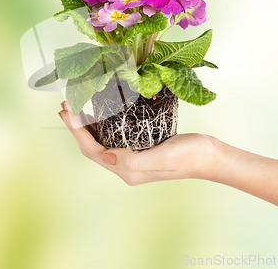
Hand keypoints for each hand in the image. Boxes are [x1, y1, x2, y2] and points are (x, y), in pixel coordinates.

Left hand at [59, 101, 216, 184]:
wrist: (211, 156)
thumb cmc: (191, 155)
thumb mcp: (163, 157)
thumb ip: (133, 160)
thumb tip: (106, 157)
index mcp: (128, 171)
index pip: (93, 151)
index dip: (77, 132)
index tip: (68, 111)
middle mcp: (127, 167)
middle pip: (93, 147)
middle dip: (77, 128)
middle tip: (66, 106)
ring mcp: (134, 158)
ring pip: (102, 142)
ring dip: (88, 126)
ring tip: (78, 108)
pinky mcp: (142, 149)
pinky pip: (115, 137)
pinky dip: (104, 125)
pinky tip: (103, 113)